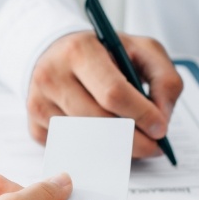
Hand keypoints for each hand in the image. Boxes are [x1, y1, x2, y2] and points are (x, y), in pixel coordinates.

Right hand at [27, 31, 183, 157]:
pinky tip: (104, 138)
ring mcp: (39, 103)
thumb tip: (161, 119)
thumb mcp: (141, 50)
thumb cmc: (102, 53)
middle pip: (99, 122)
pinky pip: (71, 149)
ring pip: (85, 140)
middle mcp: (52, 75)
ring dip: (115, 148)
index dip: (141, 115)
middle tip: (153, 146)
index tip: (160, 129)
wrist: (56, 52)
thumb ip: (164, 79)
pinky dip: (93, 149)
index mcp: (79, 50)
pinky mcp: (34, 126)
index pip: (113, 92)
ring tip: (133, 141)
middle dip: (133, 140)